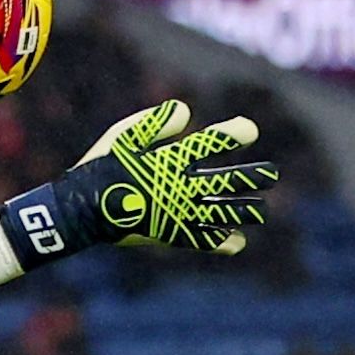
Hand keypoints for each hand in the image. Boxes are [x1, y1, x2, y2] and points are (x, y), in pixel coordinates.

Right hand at [0, 101, 275, 267]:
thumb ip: (155, 122)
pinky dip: (222, 242)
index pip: (211, 143)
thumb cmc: (103, 166)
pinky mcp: (171, 235)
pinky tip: (238, 243)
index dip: (233, 134)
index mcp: (170, 159)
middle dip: (252, 177)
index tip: (249, 130)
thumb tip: (187, 112)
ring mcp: (178, 213)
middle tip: (271, 173)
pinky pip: (203, 240)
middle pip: (226, 182)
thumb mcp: (123, 135)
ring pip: (222, 214)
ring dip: (244, 211)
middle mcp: (180, 187)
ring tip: (261, 210)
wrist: (83, 209)